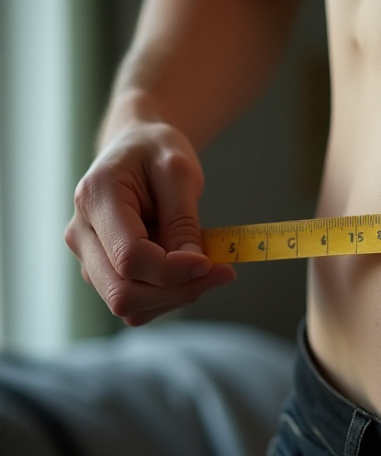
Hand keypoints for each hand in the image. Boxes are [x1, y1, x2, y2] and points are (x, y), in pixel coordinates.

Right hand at [65, 122, 234, 325]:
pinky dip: (170, 296)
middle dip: (179, 291)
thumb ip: (183, 219)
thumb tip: (195, 266)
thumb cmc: (155, 152)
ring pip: (131, 307)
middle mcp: (82, 235)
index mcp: (95, 199)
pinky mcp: (105, 273)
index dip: (174, 269)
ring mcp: (89, 258)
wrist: (134, 148)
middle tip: (223, 272)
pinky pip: (138, 304)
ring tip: (209, 266)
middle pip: (123, 294)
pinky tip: (191, 271)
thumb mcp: (179, 171)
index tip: (212, 261)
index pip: (130, 257)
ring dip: (177, 296)